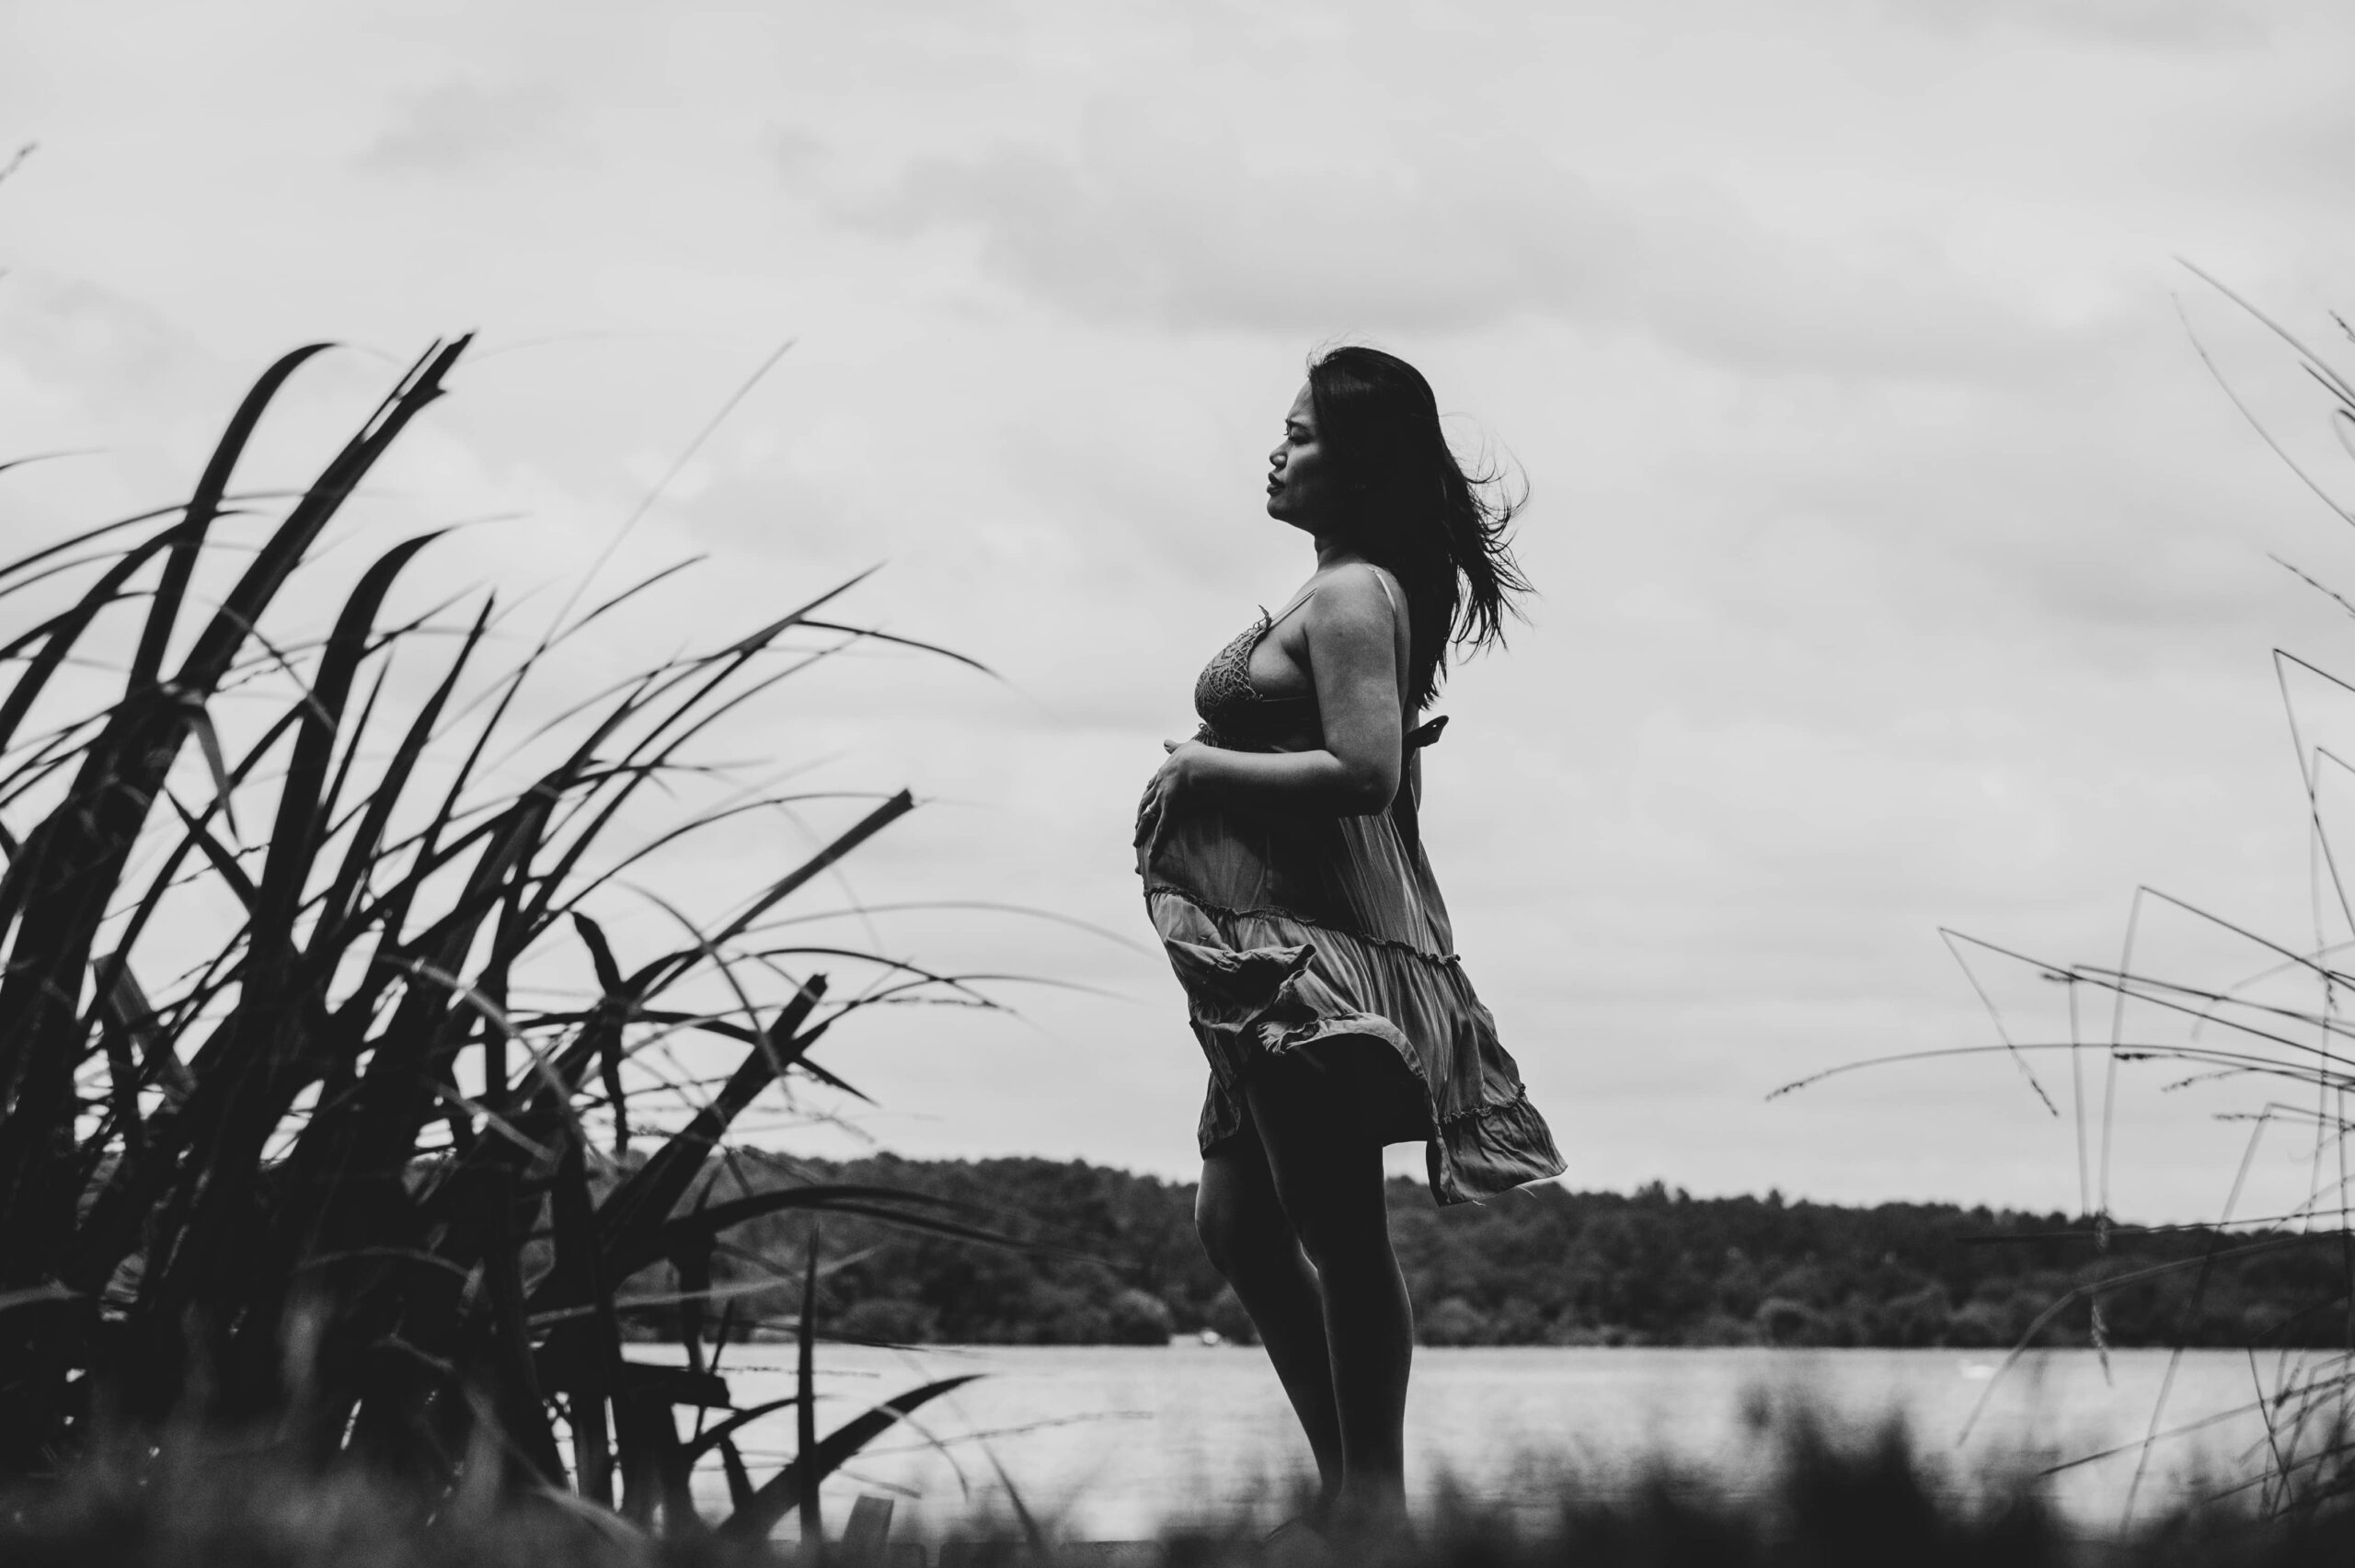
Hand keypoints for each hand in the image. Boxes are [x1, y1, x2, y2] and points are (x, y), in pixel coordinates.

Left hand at [1134, 739, 1207, 855]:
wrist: (1200, 764)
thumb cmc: (1198, 755)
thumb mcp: (1185, 747)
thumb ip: (1175, 746)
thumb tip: (1165, 742)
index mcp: (1164, 772)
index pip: (1153, 785)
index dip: (1149, 793)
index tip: (1146, 798)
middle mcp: (1159, 787)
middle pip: (1146, 802)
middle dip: (1140, 813)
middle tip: (1137, 823)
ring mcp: (1163, 800)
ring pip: (1148, 818)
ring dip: (1141, 831)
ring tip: (1135, 842)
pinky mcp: (1170, 811)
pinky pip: (1162, 831)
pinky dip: (1156, 844)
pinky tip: (1151, 856)